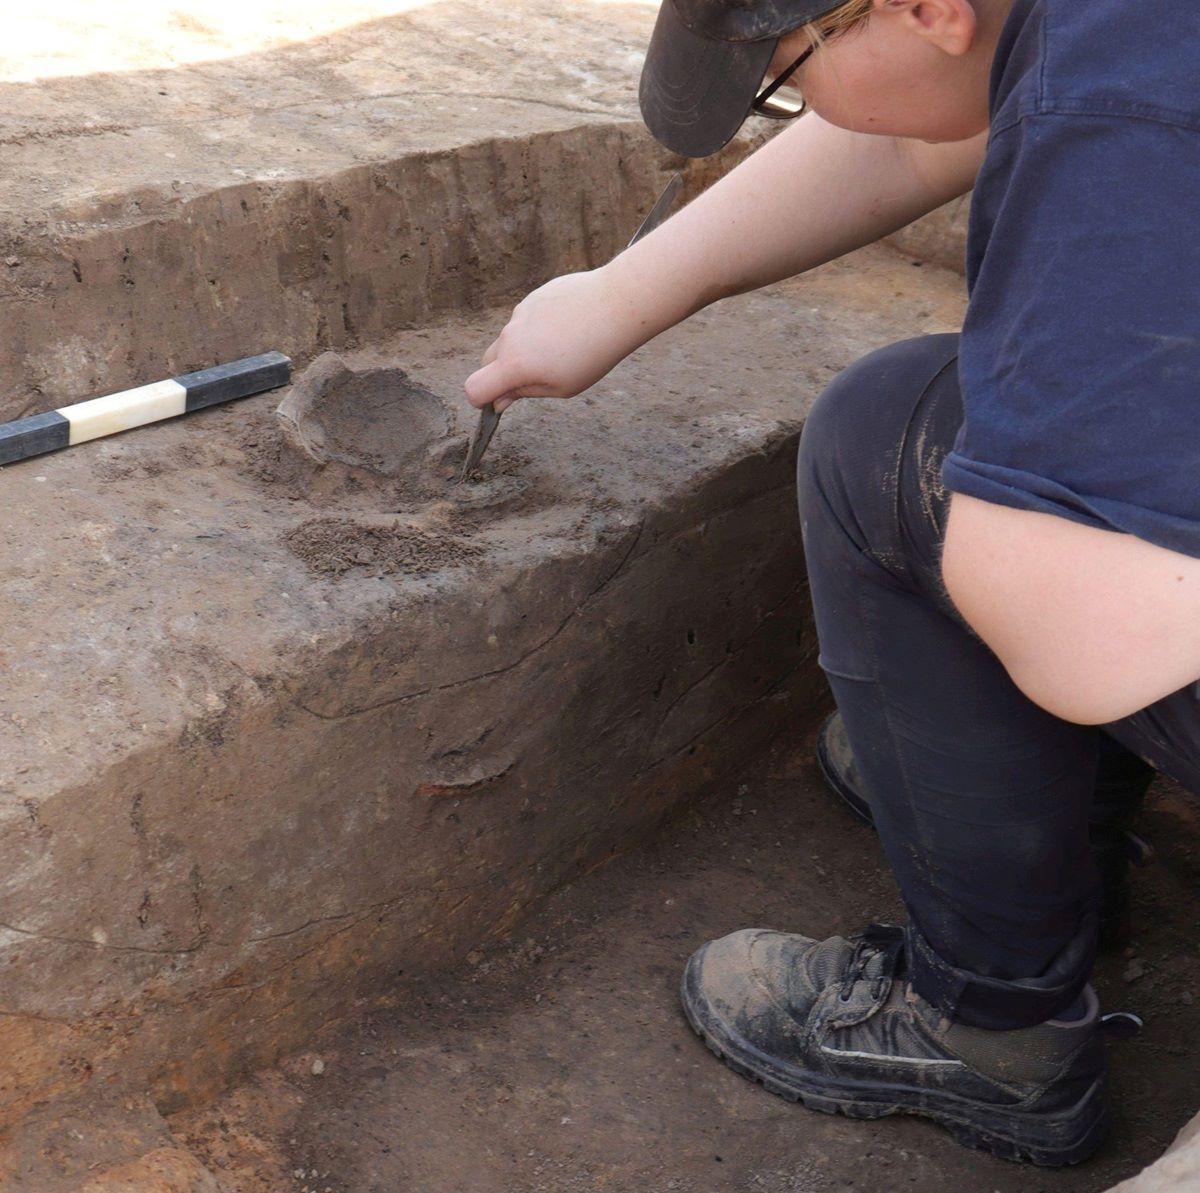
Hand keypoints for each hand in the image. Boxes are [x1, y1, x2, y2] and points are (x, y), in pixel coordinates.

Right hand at [464, 267, 644, 412]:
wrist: (615, 307)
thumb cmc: (593, 354)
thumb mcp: (561, 388)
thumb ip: (524, 393)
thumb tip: (500, 401)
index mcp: (514, 366)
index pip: (474, 388)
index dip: (481, 400)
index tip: (496, 402)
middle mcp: (509, 337)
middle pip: (488, 362)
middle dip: (501, 374)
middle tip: (535, 379)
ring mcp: (519, 314)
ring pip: (510, 339)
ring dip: (523, 350)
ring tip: (561, 350)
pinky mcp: (532, 299)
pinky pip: (525, 320)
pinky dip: (536, 329)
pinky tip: (565, 330)